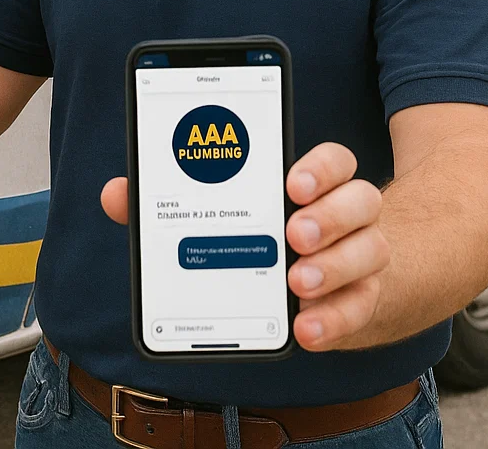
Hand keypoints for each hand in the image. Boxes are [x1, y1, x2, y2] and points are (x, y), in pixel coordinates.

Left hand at [99, 142, 388, 351]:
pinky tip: (305, 328)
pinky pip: (360, 306)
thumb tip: (117, 195)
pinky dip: (335, 319)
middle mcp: (346, 214)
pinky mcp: (361, 299)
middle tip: (293, 234)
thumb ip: (168, 201)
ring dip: (335, 267)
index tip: (290, 184)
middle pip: (360, 199)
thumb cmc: (262, 234)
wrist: (329, 281)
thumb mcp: (223, 213)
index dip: (318, 167)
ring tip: (297, 282)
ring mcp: (360, 256)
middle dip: (328, 216)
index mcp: (311, 183)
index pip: (333, 160)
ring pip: (371, 250)